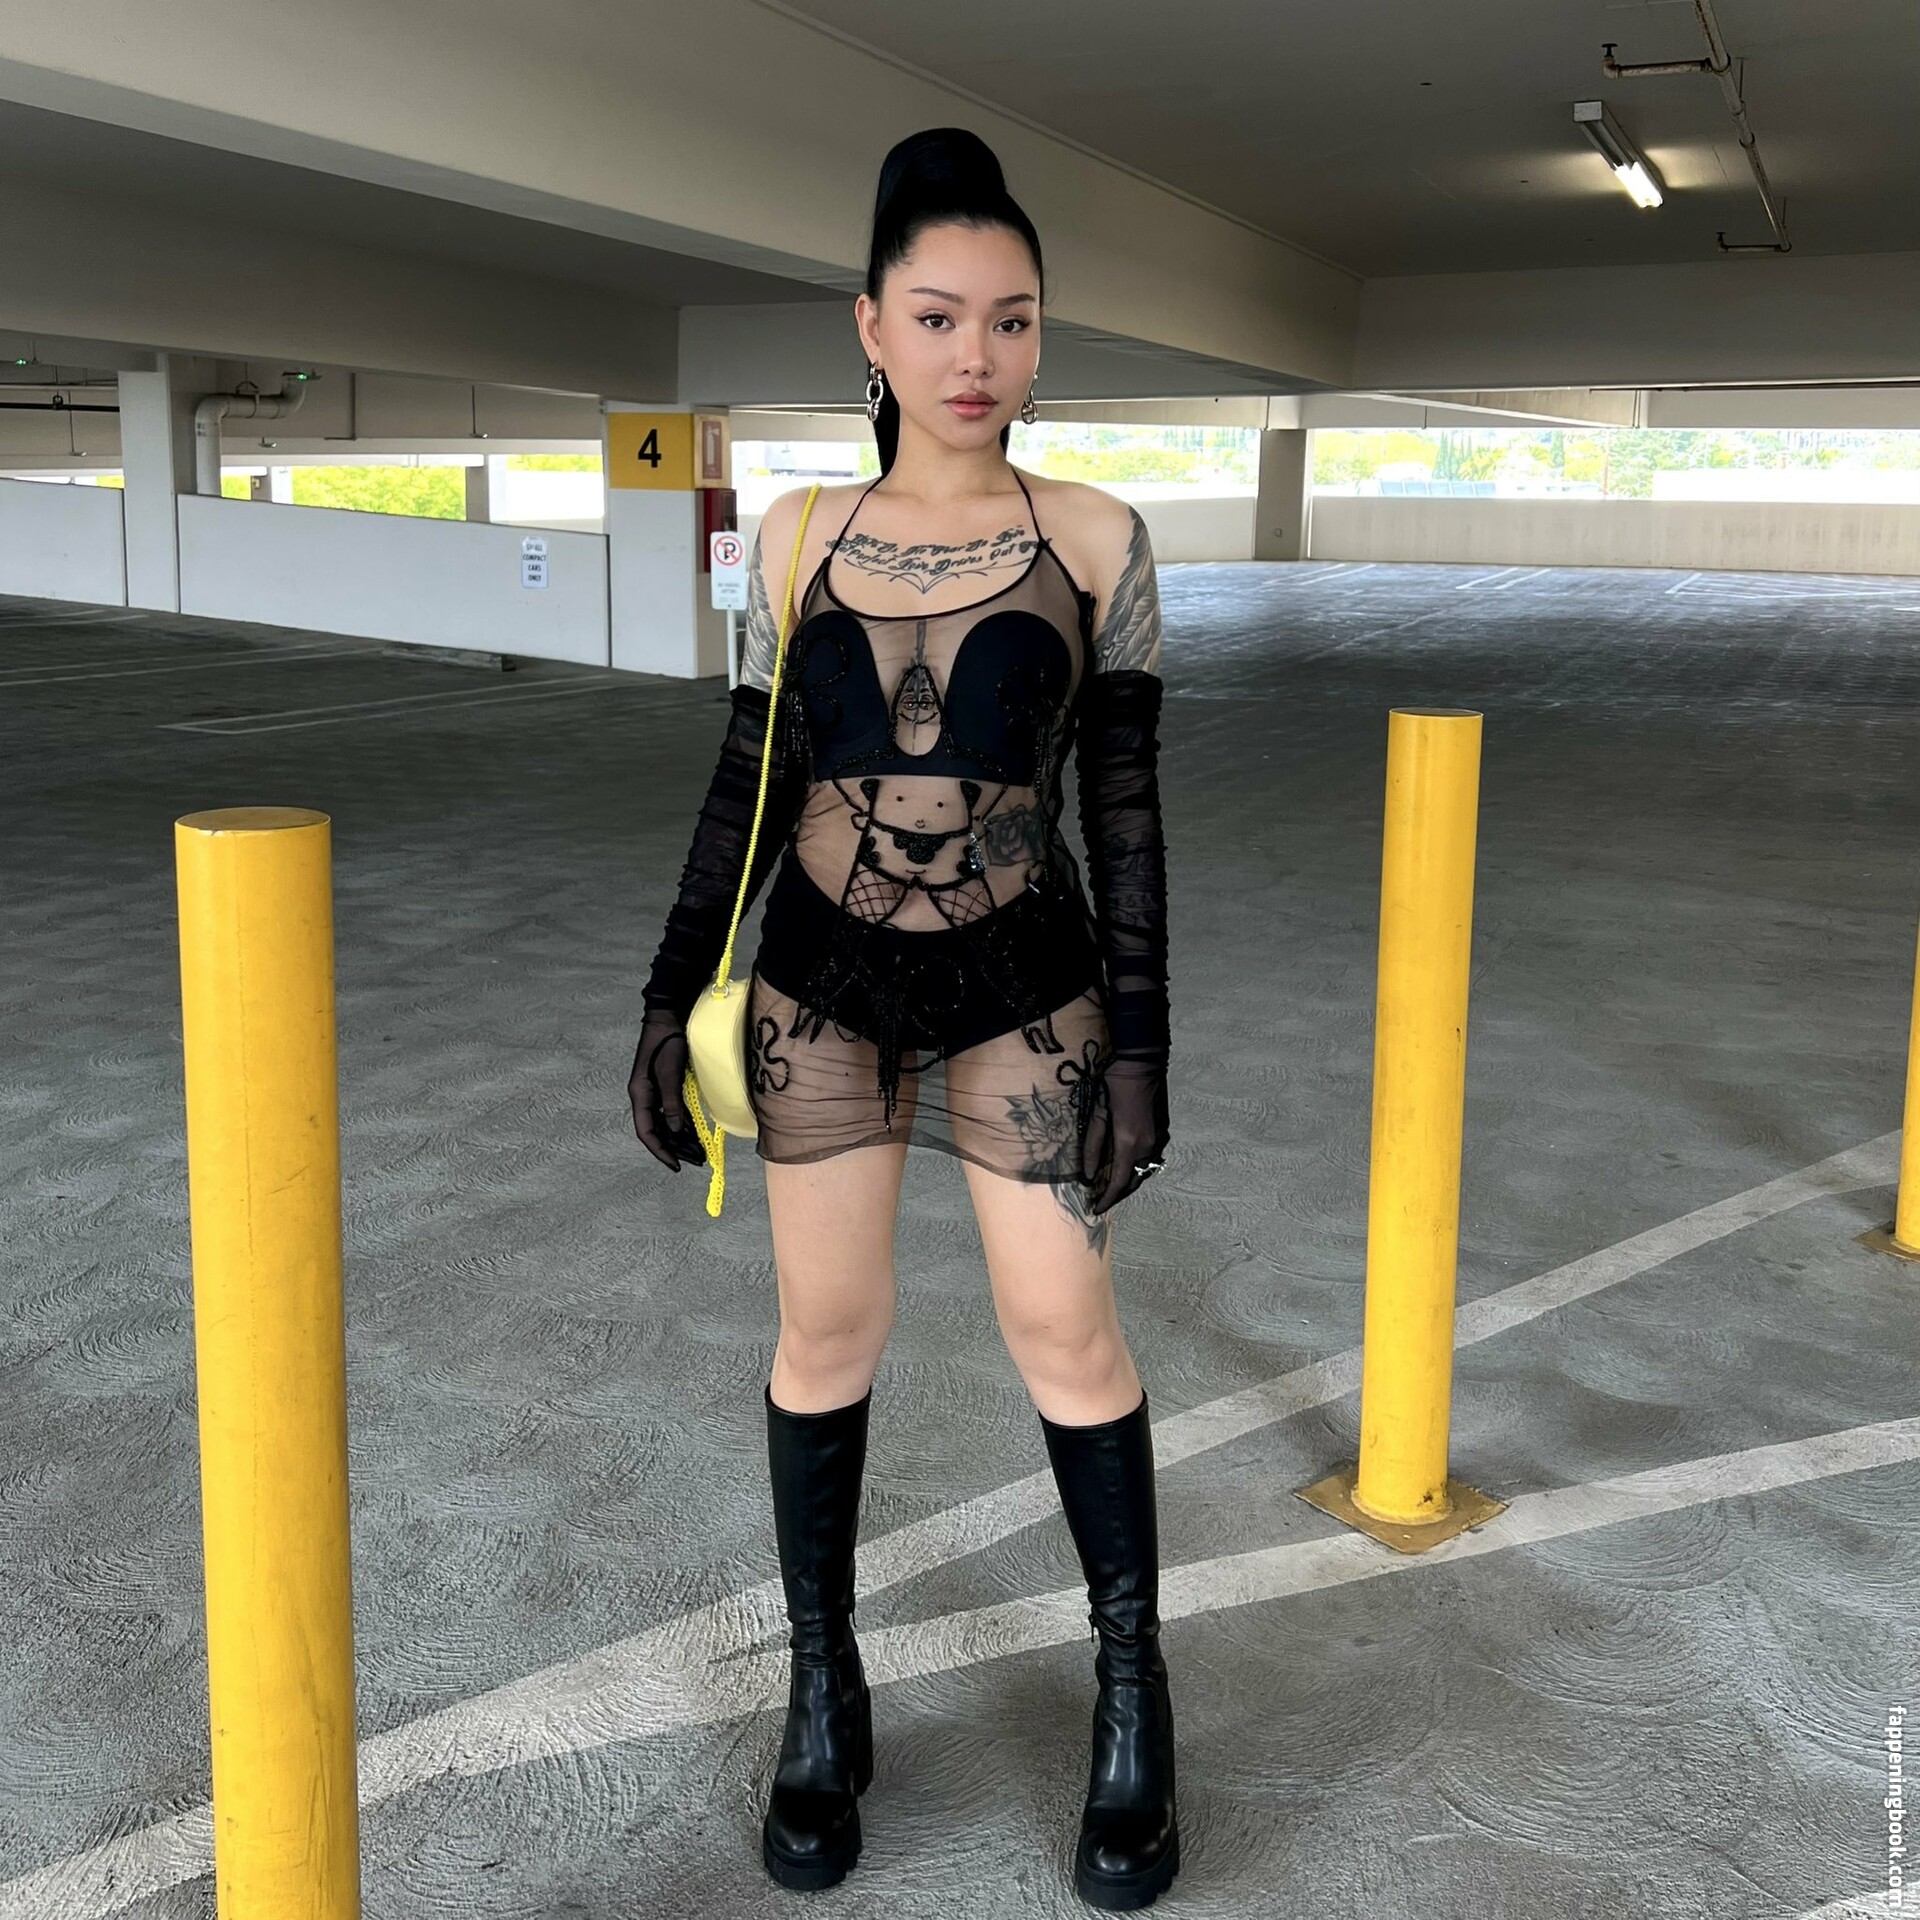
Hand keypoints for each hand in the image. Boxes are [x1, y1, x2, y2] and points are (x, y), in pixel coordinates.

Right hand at [628, 1011, 706, 1170]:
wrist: (668, 1019)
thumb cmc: (667, 1043)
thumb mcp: (670, 1074)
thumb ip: (671, 1103)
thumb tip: (676, 1131)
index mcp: (640, 1095)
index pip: (647, 1132)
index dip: (660, 1150)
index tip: (675, 1165)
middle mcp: (646, 1097)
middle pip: (658, 1131)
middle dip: (675, 1148)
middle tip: (696, 1161)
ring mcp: (656, 1093)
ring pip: (667, 1124)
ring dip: (682, 1138)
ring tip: (699, 1152)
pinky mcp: (667, 1087)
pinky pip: (674, 1112)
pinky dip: (685, 1124)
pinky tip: (696, 1134)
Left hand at [1086, 1056, 1169, 1215]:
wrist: (1142, 1061)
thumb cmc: (1114, 1083)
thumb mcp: (1097, 1113)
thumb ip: (1092, 1146)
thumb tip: (1087, 1174)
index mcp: (1130, 1143)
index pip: (1118, 1182)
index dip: (1107, 1199)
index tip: (1095, 1209)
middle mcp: (1149, 1146)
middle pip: (1134, 1181)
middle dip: (1117, 1193)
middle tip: (1100, 1199)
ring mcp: (1159, 1139)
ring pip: (1144, 1170)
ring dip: (1128, 1180)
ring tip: (1110, 1184)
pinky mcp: (1163, 1131)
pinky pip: (1150, 1158)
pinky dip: (1137, 1167)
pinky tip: (1125, 1164)